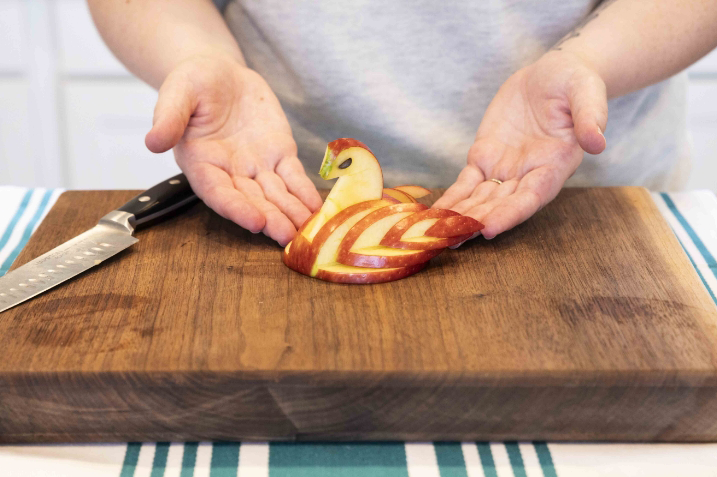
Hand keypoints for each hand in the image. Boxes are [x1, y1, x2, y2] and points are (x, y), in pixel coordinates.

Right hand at [145, 53, 321, 245]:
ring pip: (275, 194)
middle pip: (251, 200)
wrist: (219, 73)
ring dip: (291, 213)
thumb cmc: (192, 82)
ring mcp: (256, 166)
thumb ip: (168, 118)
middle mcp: (229, 172)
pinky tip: (317, 208)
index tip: (255, 221)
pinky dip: (304, 191)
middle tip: (288, 237)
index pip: (218, 192)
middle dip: (271, 219)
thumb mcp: (176, 92)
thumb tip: (152, 141)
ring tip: (307, 230)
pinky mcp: (279, 154)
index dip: (236, 208)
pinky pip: (294, 176)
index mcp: (200, 163)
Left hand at [433, 51, 607, 238]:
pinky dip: (452, 198)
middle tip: (453, 238)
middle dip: (478, 221)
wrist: (552, 73)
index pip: (532, 197)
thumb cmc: (575, 82)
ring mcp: (505, 169)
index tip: (489, 228)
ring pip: (480, 199)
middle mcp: (529, 174)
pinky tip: (435, 214)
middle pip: (501, 205)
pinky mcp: (484, 157)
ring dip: (461, 216)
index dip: (510, 214)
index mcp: (555, 165)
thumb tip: (597, 142)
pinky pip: (465, 183)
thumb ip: (590, 116)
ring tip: (438, 234)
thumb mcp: (586, 91)